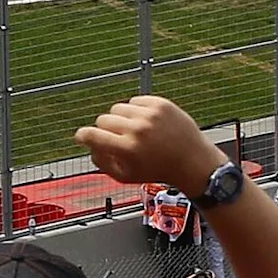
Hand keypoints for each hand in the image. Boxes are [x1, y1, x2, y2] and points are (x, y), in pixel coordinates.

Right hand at [80, 96, 231, 193]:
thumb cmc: (159, 171)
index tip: (83, 137)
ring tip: (136, 131)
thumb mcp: (126, 177)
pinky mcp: (161, 104)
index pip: (91, 134)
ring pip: (118, 108)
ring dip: (122, 119)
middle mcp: (138, 130)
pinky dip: (137, 110)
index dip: (83, 136)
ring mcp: (150, 115)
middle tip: (119, 138)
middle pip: (103, 119)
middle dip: (106, 130)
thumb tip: (89, 144)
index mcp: (127, 149)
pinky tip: (147, 122)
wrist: (195, 163)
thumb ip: (101, 162)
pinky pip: (135, 100)